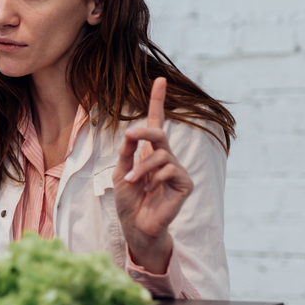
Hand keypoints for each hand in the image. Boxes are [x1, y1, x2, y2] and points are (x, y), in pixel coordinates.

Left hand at [112, 78, 193, 273]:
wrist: (136, 224)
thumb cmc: (128, 199)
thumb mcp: (120, 172)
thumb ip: (126, 152)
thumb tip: (130, 133)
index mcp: (150, 151)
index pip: (156, 122)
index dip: (157, 101)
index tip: (159, 79)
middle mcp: (166, 157)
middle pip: (159, 133)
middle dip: (144, 132)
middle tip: (128, 135)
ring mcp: (176, 170)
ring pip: (161, 155)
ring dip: (142, 168)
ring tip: (133, 181)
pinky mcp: (184, 183)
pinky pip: (170, 170)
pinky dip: (154, 178)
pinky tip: (149, 190)